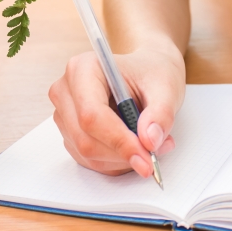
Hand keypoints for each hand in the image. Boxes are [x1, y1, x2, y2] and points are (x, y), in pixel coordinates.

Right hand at [48, 43, 184, 177]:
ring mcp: (64, 114)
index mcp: (84, 68)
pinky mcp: (70, 134)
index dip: (119, 140)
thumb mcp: (166, 88)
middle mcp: (67, 91)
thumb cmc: (151, 73)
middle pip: (86, 138)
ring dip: (122, 159)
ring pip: (87, 153)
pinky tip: (135, 147)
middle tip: (155, 155)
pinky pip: (90, 160)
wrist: (146, 74)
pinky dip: (116, 162)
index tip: (146, 156)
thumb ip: (161, 114)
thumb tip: (150, 141)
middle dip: (123, 153)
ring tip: (151, 144)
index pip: (92, 114)